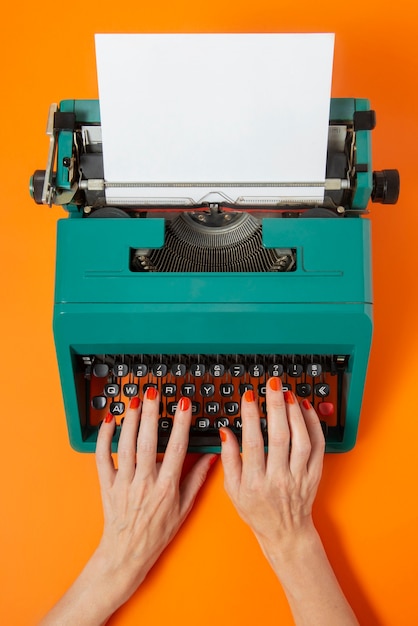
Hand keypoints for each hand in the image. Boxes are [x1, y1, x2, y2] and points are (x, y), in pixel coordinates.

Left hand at [40, 390, 215, 625]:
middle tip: (154, 393)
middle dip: (151, 414)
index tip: (184, 405)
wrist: (127, 554)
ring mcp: (123, 483)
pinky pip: (102, 458)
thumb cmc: (157, 533)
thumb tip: (212, 456)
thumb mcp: (184, 509)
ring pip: (125, 446)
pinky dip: (103, 438)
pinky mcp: (106, 485)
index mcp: (166, 488)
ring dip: (130, 421)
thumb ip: (197, 480)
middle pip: (148, 443)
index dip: (181, 425)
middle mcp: (144, 483)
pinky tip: (109, 421)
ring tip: (135, 400)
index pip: (177, 450)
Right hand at [220, 378, 324, 556]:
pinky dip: (315, 426)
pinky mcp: (315, 475)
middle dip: (275, 406)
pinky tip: (306, 409)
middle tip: (272, 384)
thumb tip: (225, 431)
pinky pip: (318, 447)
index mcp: (255, 482)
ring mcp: (299, 477)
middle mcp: (278, 479)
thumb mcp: (232, 490)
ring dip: (295, 413)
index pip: (253, 443)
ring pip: (301, 440)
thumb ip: (228, 459)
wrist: (286, 533)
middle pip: (279, 436)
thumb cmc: (257, 511)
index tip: (249, 396)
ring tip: (287, 393)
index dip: (251, 417)